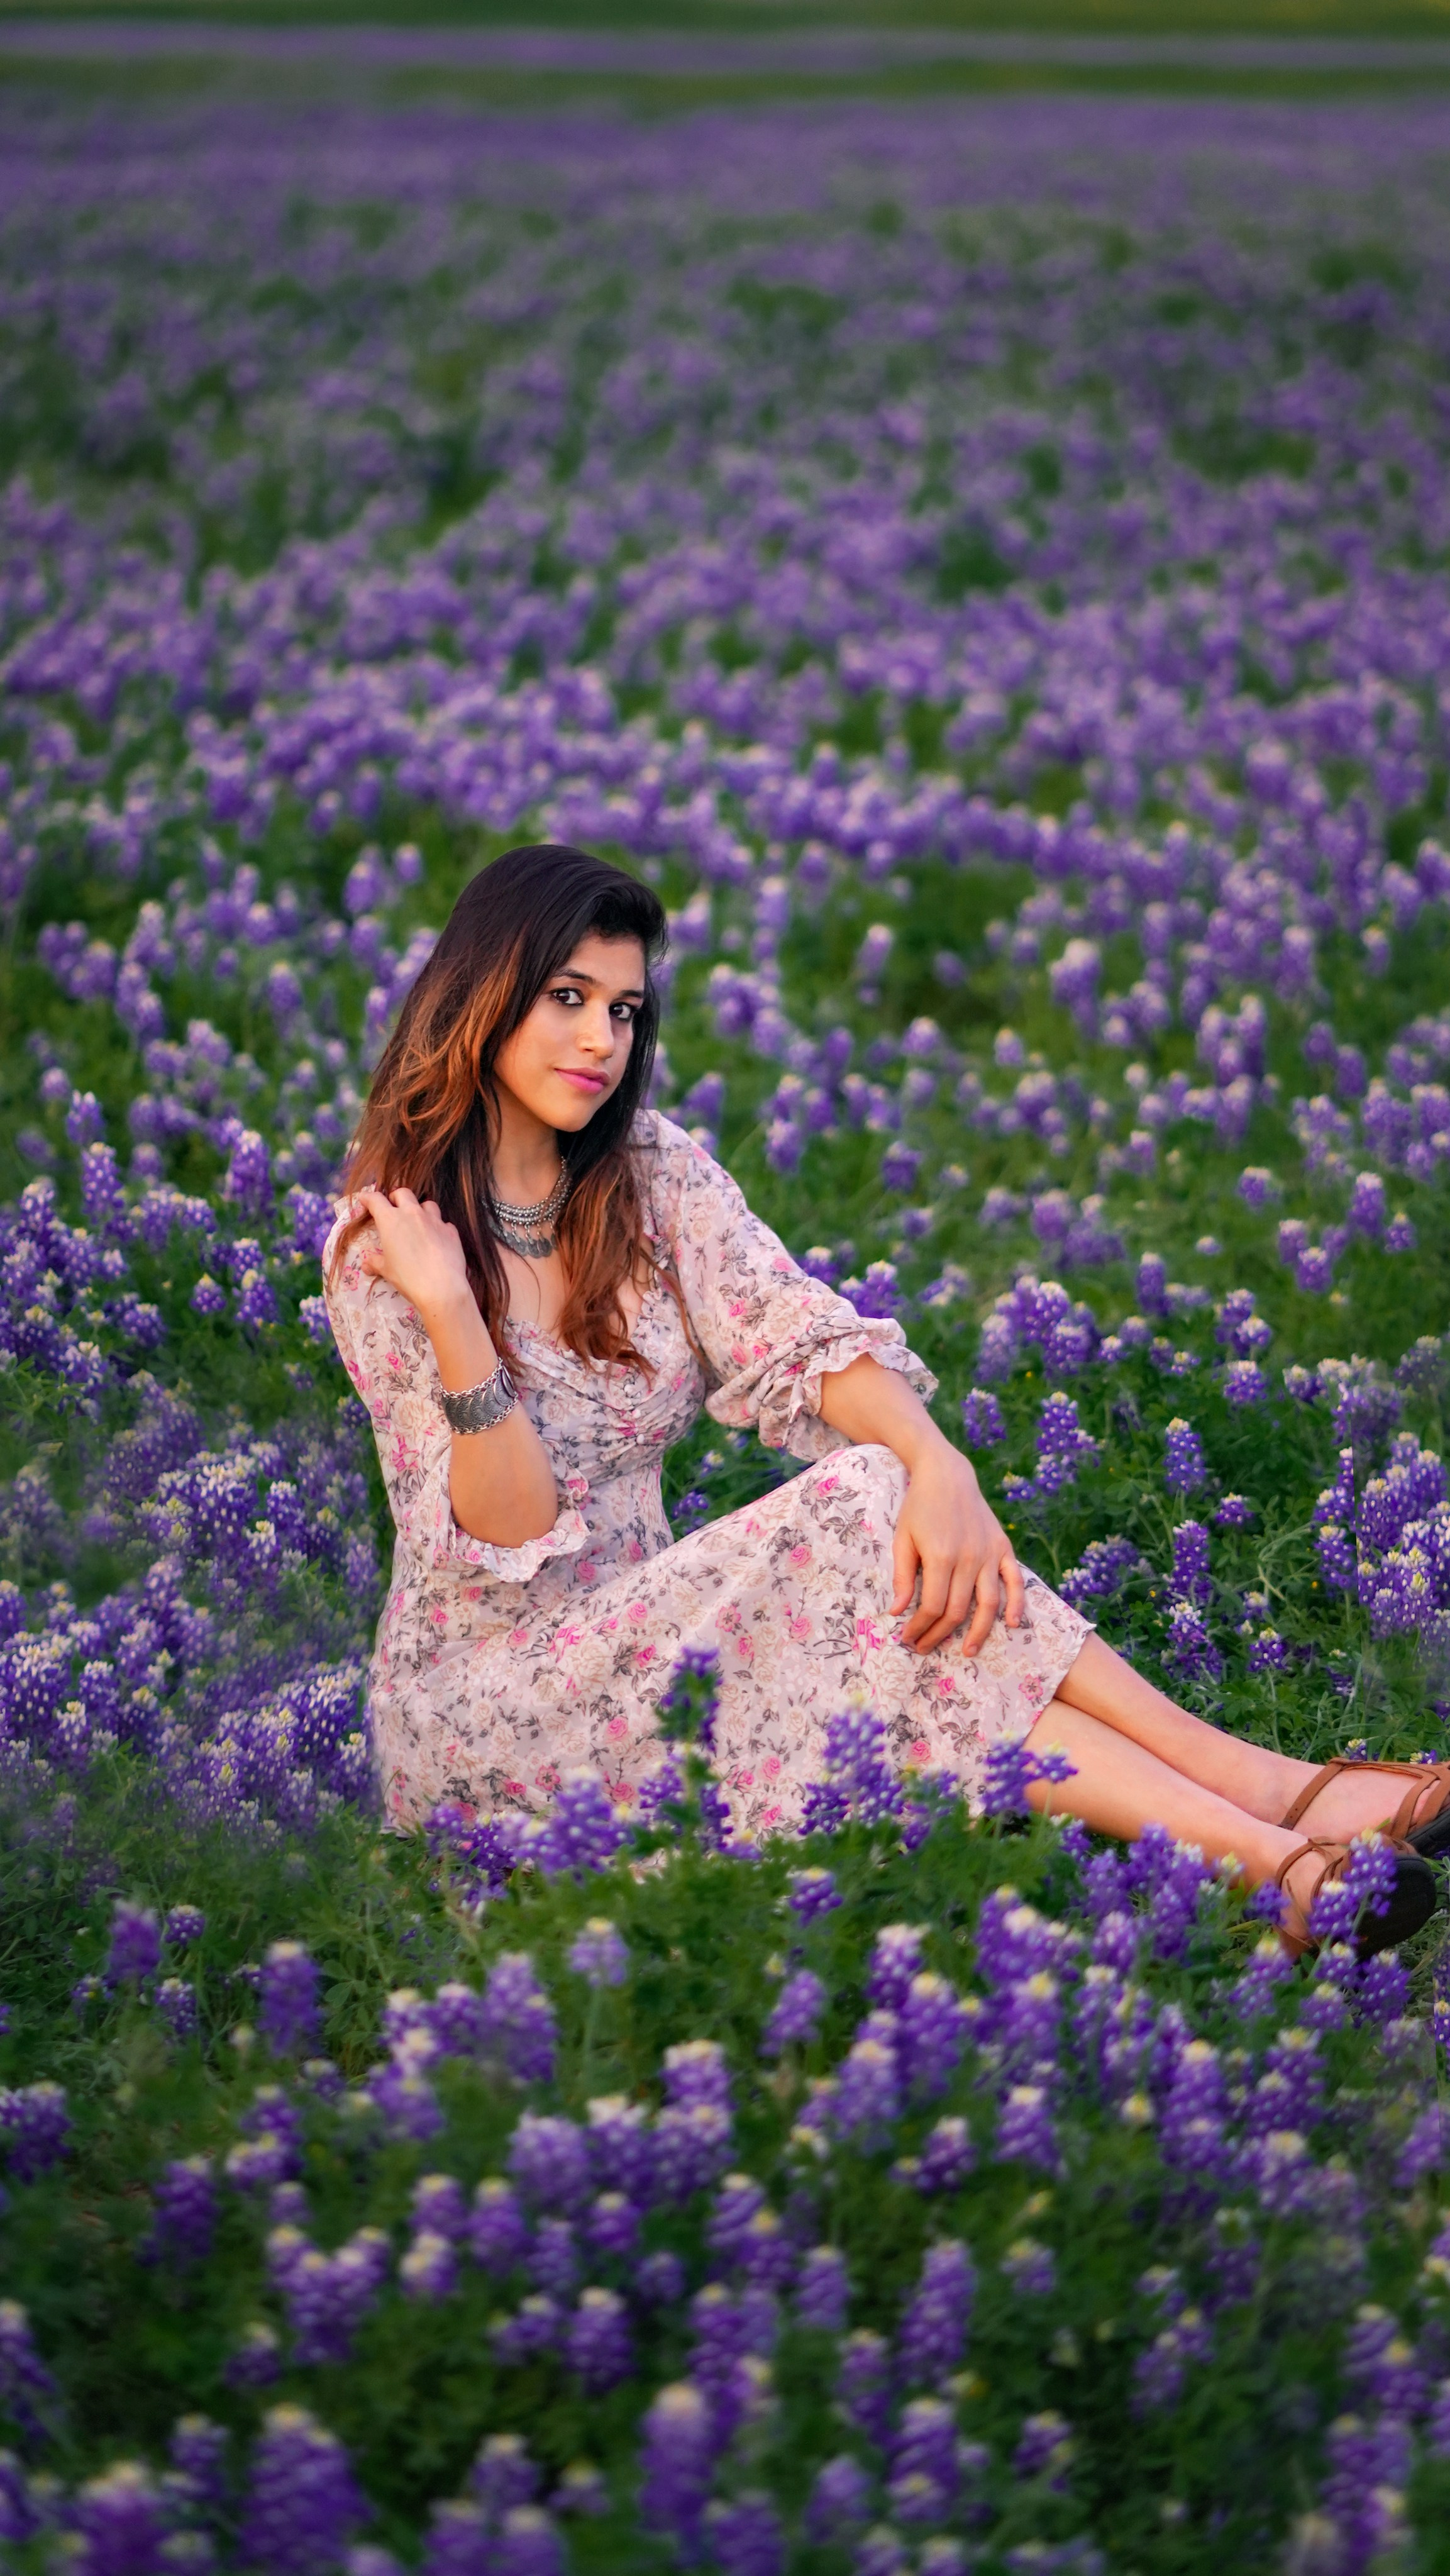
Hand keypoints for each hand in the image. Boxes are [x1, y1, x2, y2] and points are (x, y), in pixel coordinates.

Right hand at [358, 1188, 473, 1330]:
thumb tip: (365, 1265)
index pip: (376, 1200)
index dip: (368, 1197)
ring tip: (418, 1221)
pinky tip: (437, 1239)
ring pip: (427, 1204)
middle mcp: (413, 1214)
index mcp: (391, 1220)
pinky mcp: (451, 1231)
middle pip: (403, 1193)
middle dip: (396, 1197)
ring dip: (420, 1209)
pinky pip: (443, 1223)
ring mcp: (434, 1220)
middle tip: (393, 1208)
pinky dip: (438, 1227)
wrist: (441, 1288)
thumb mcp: (387, 1271)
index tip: (364, 1199)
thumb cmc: (408, 1277)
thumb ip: (375, 1263)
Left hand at [890, 1438, 1025, 1655]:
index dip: (920, 1627)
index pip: (932, 1606)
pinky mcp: (1003, 1547)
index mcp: (940, 1557)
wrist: (947, 1475)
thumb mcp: (902, 1539)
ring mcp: (988, 1554)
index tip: (908, 1637)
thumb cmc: (918, 1508)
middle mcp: (968, 1558)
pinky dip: (1016, 1603)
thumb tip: (897, 1612)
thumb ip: (902, 1577)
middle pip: (957, 1610)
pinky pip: (1014, 1580)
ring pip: (987, 1604)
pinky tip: (1013, 1624)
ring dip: (978, 1632)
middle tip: (925, 1647)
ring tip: (968, 1651)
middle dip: (939, 1635)